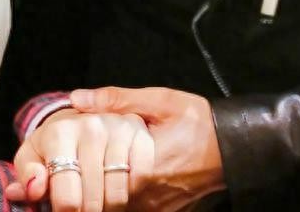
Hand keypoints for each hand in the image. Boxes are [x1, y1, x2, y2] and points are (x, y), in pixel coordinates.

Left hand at [6, 107, 153, 211]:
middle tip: (85, 209)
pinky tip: (120, 186)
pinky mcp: (140, 133)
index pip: (66, 196)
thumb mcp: (34, 152)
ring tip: (100, 201)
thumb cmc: (56, 142)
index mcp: (59, 132)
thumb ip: (29, 171)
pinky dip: (132, 189)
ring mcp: (117, 129)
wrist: (83, 116)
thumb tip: (33, 189)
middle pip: (92, 200)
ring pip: (118, 194)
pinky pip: (141, 178)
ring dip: (111, 206)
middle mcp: (90, 128)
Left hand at [69, 88, 223, 211]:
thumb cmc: (197, 122)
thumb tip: (76, 98)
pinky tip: (118, 177)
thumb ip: (116, 100)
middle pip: (104, 196)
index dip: (79, 168)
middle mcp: (149, 195)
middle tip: (74, 165)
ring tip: (97, 168)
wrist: (232, 149)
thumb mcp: (159, 101)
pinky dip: (121, 196)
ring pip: (116, 206)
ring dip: (104, 189)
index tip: (67, 157)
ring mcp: (156, 208)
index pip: (97, 178)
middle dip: (88, 180)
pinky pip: (133, 208)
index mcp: (144, 166)